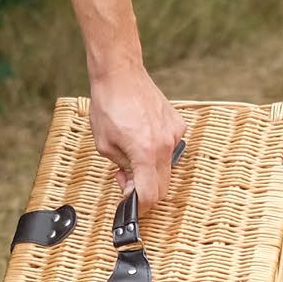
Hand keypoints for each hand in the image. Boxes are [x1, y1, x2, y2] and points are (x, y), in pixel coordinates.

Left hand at [89, 65, 184, 213]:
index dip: (139, 207)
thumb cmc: (108, 105)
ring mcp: (174, 134)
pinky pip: (170, 147)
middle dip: (144, 189)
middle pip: (162, 186)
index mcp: (144, 152)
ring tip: (132, 153)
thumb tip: (132, 183)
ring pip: (167, 167)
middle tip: (126, 179)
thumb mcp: (105, 144)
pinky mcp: (177, 124)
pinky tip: (143, 136)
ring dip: (151, 169)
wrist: (121, 74)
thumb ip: (121, 168)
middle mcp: (164, 145)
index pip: (149, 194)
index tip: (130, 206)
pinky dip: (157, 150)